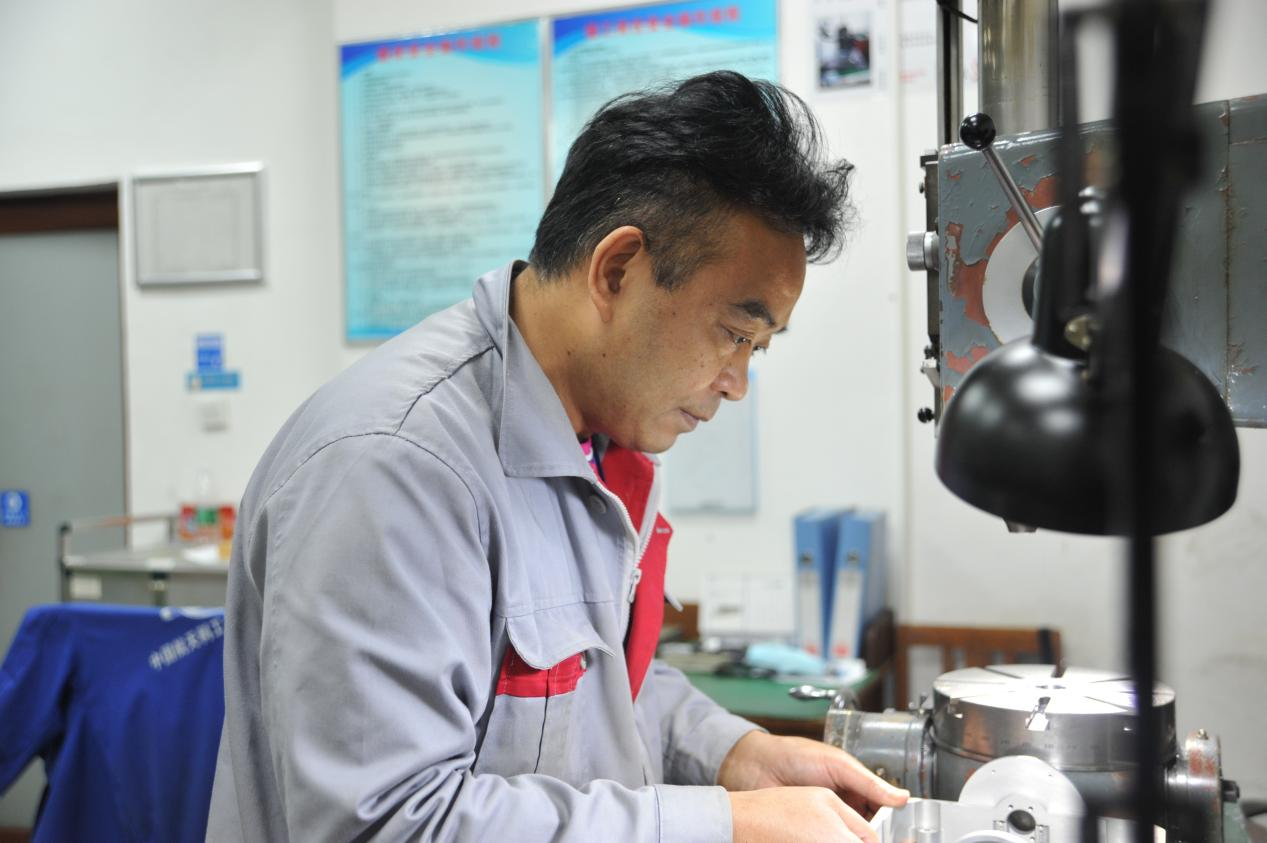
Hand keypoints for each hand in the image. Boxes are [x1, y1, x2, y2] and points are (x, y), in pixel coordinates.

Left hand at [719, 731, 907, 840]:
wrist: (757, 766)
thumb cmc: (795, 755)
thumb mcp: (837, 764)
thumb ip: (869, 782)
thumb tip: (902, 797)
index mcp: (853, 786)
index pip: (881, 810)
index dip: (891, 822)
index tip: (902, 834)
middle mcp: (842, 805)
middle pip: (868, 828)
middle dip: (874, 836)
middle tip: (881, 841)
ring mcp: (826, 821)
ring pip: (848, 837)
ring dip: (854, 840)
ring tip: (860, 842)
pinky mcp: (810, 833)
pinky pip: (827, 841)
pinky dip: (835, 842)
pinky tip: (840, 842)